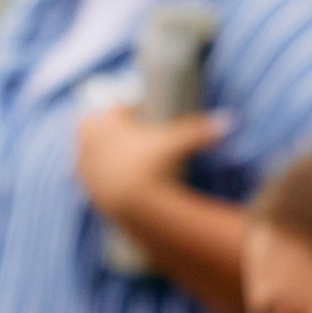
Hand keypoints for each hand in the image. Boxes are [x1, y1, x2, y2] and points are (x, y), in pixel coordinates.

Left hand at [75, 103, 227, 221]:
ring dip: (95, 146)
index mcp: (110, 122)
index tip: (143, 115)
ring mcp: (84, 162)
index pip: (117, 108)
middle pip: (91, 122)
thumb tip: (230, 119)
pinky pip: (81, 170)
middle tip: (124, 130)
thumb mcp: (179, 145)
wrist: (134, 204)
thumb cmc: (154, 167)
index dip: (131, 110)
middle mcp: (92, 138)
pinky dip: (92, 170)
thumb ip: (200, 131)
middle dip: (105, 123)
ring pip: (83, 146)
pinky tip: (106, 175)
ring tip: (115, 152)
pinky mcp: (83, 184)